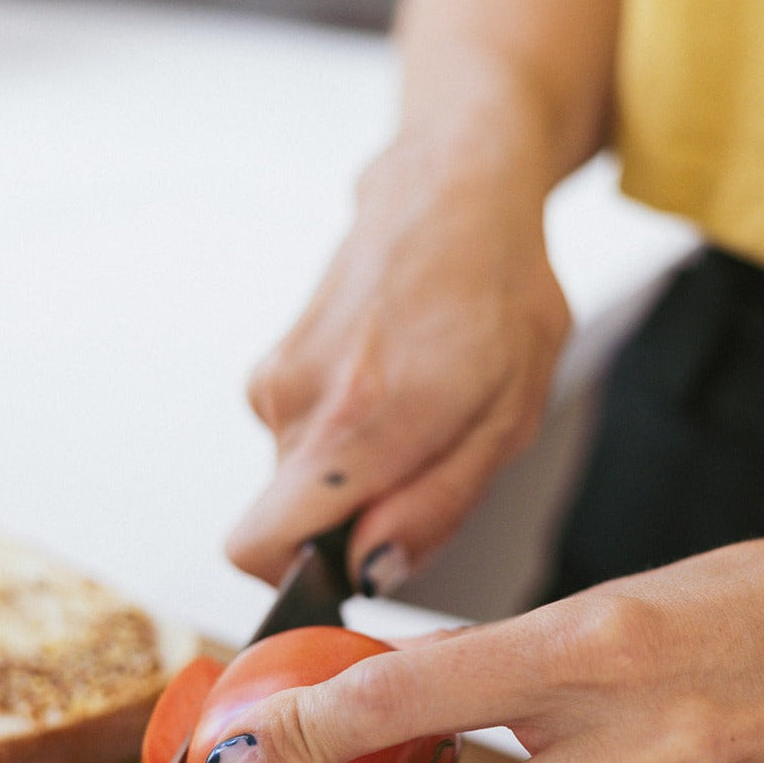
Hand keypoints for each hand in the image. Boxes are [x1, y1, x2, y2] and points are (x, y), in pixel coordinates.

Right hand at [225, 129, 570, 591]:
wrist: (452, 187)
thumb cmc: (498, 294)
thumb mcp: (506, 420)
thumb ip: (434, 508)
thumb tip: (372, 571)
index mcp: (354, 425)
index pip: (257, 547)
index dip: (302, 575)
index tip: (357, 560)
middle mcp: (295, 403)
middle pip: (290, 519)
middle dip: (353, 516)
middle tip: (427, 458)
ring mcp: (277, 377)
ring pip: (298, 476)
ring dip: (355, 469)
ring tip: (418, 408)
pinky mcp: (275, 361)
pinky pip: (300, 433)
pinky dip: (344, 431)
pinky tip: (393, 381)